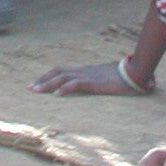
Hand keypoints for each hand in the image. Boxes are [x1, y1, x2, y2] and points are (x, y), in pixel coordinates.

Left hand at [31, 62, 146, 96]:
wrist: (135, 72)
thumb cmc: (123, 77)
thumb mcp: (106, 80)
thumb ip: (99, 82)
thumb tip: (98, 86)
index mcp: (86, 71)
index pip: (62, 70)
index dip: (49, 75)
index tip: (37, 82)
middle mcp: (84, 71)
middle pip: (58, 72)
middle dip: (43, 79)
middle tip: (30, 88)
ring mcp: (88, 76)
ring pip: (63, 77)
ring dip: (48, 84)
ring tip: (36, 91)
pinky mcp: (94, 82)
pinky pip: (76, 84)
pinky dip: (65, 88)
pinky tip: (56, 95)